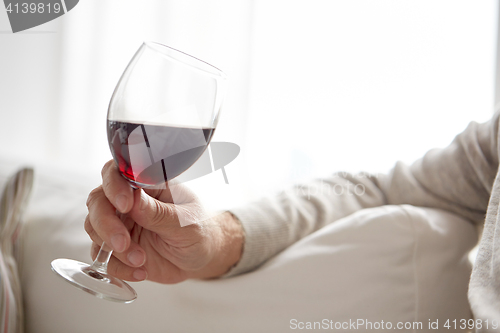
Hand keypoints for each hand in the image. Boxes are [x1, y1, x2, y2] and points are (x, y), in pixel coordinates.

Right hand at [84, 160, 242, 283]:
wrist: (203, 256)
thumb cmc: (199, 229)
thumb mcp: (185, 222)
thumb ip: (159, 213)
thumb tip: (133, 198)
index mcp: (147, 184)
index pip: (117, 173)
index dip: (114, 186)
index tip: (125, 205)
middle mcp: (129, 201)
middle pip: (97, 201)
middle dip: (105, 223)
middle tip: (123, 243)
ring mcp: (121, 223)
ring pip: (93, 228)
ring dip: (112, 248)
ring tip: (140, 260)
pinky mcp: (117, 248)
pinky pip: (103, 257)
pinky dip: (117, 267)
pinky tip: (140, 272)